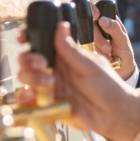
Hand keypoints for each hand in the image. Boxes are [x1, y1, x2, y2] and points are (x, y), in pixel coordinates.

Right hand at [16, 22, 139, 140]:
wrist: (115, 114)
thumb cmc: (109, 87)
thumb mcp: (91, 65)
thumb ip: (72, 49)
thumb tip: (61, 26)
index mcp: (64, 55)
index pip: (40, 42)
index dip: (27, 37)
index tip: (23, 38)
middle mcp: (54, 69)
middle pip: (27, 59)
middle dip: (28, 59)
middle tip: (42, 63)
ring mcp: (50, 87)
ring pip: (26, 77)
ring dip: (31, 77)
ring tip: (50, 82)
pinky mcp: (48, 104)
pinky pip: (29, 100)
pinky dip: (25, 98)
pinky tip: (33, 96)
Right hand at [91, 7, 136, 81]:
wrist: (122, 72)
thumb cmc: (124, 53)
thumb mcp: (123, 41)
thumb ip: (115, 29)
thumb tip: (102, 19)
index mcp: (107, 19)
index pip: (95, 6)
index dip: (93, 8)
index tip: (96, 16)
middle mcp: (96, 26)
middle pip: (88, 22)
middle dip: (97, 36)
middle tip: (108, 47)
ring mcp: (89, 37)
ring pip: (85, 35)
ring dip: (97, 46)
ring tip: (108, 54)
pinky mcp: (85, 47)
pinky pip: (83, 47)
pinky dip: (93, 53)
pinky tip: (102, 57)